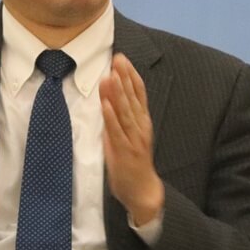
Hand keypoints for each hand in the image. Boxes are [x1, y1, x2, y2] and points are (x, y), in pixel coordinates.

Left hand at [100, 53, 163, 225]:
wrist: (143, 190)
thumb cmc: (134, 162)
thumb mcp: (132, 135)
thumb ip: (123, 117)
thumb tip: (110, 97)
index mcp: (143, 122)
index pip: (139, 94)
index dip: (131, 75)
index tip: (123, 58)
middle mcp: (140, 127)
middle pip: (133, 98)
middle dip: (125, 77)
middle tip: (117, 58)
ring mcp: (133, 139)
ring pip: (125, 112)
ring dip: (118, 93)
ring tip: (111, 75)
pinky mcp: (124, 152)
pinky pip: (117, 132)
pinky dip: (111, 117)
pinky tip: (106, 104)